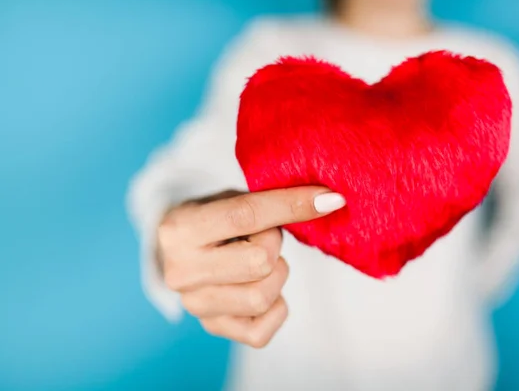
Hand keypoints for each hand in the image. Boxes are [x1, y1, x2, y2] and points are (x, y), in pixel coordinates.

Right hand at [158, 187, 345, 347]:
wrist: (178, 249)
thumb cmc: (210, 217)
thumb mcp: (228, 197)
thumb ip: (266, 200)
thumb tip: (328, 201)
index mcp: (181, 229)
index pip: (246, 215)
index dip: (292, 204)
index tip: (327, 198)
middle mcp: (181, 271)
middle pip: (259, 262)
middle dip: (274, 244)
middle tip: (264, 236)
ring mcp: (195, 304)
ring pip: (262, 298)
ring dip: (276, 275)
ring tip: (261, 260)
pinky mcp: (212, 327)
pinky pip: (261, 332)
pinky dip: (275, 308)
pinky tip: (264, 286)